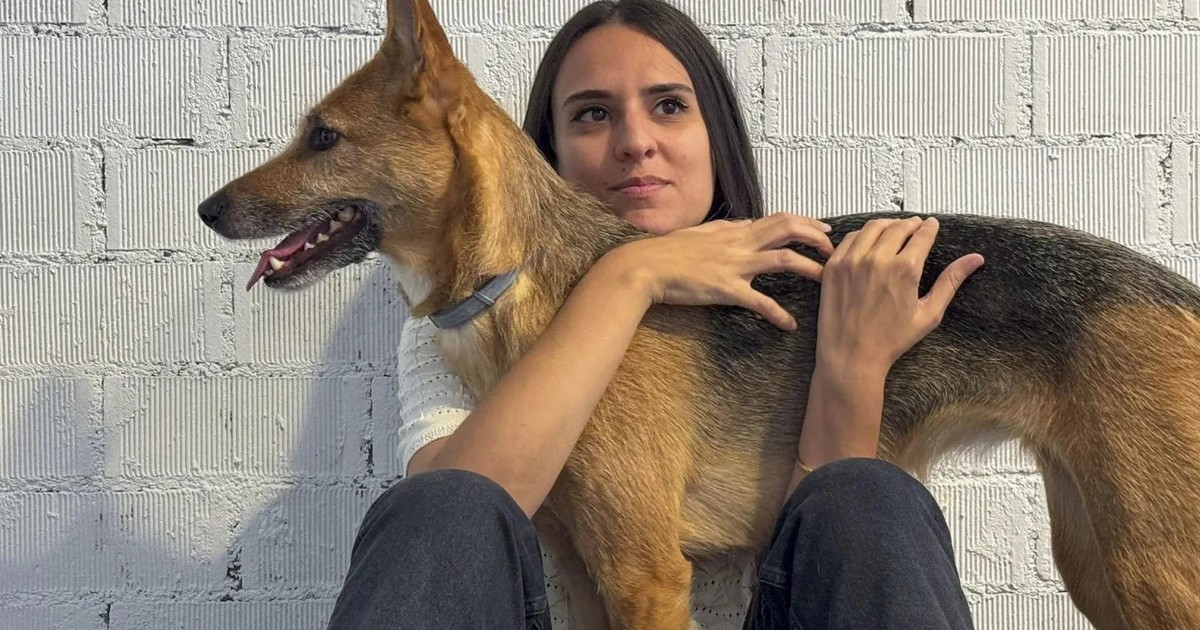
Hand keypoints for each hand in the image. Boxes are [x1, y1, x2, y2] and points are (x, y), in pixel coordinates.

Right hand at [605, 213, 834, 330]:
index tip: (824, 230)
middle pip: (789, 230)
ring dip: (810, 269)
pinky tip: (790, 325)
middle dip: (817, 238)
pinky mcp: (726, 290)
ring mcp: (734, 266)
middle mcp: (739, 243)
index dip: (806, 222)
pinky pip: (759, 301)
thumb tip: (748, 224)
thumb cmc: (668, 252)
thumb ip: (728, 229)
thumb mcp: (701, 232)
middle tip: (835, 252)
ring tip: (827, 280)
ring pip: (783, 260)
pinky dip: (778, 314)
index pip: (779, 219)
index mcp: (734, 231)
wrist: (645, 267)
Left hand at [791, 215, 983, 475]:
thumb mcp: (929, 313)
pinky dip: (863, 234)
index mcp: (905, 268)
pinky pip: (850, 239)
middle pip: (898, 227)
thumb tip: (976, 258)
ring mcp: (852, 260)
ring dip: (888, 224)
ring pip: (873, 227)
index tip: (932, 224)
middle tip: (915, 225)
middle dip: (910, 223)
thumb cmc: (892, 339)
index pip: (922, 234)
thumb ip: (950, 281)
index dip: (930, 227)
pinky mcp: (834, 266)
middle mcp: (877, 259)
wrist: (851, 355)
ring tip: (895, 228)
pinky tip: (870, 240)